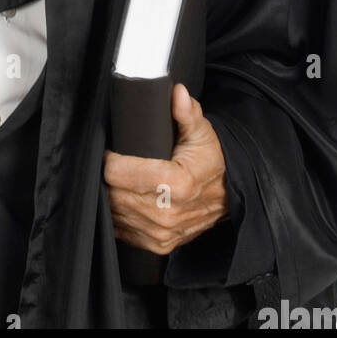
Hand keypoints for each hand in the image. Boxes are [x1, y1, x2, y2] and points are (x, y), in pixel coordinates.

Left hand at [103, 83, 228, 255]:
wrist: (228, 194)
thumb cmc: (210, 160)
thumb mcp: (202, 132)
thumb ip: (187, 112)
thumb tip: (177, 93)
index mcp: (175, 184)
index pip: (118, 172)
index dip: (110, 157)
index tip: (112, 148)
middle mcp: (166, 214)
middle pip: (112, 192)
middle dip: (108, 175)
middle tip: (115, 160)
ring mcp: (161, 233)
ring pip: (113, 211)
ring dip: (111, 194)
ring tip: (120, 177)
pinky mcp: (157, 245)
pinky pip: (122, 229)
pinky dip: (119, 214)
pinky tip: (126, 197)